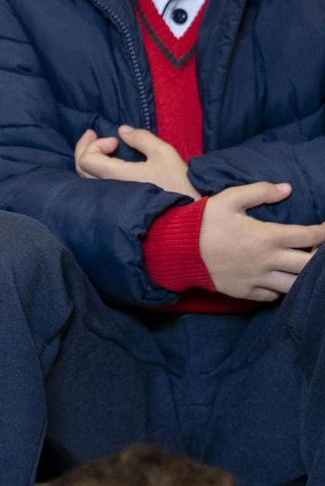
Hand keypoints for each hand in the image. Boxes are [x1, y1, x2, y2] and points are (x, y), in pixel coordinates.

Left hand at [74, 126, 198, 198]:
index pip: (87, 160)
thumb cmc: (179, 184)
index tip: (116, 142)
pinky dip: (96, 173)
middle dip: (84, 148)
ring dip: (90, 160)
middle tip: (92, 134)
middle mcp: (108, 192)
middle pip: (81, 170)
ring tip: (99, 148)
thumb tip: (122, 130)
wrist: (191, 216)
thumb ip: (141, 139)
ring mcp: (112, 202)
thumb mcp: (164, 154)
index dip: (95, 145)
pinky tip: (106, 165)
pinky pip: (97, 190)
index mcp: (116, 177)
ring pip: (87, 181)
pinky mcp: (119, 208)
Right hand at [200, 182, 324, 301]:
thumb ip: (260, 191)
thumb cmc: (203, 222)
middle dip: (321, 256)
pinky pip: (273, 296)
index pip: (310, 236)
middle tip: (319, 249)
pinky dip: (281, 289)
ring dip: (304, 276)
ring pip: (295, 285)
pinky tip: (280, 279)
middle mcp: (267, 261)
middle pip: (310, 265)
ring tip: (304, 267)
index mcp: (267, 237)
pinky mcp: (245, 291)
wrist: (175, 249)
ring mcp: (257, 279)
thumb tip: (287, 189)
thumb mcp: (229, 198)